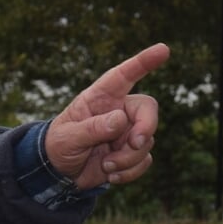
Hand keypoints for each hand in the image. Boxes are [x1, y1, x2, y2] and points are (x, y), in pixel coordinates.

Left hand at [43, 43, 166, 189]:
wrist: (59, 173)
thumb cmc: (59, 145)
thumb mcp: (68, 137)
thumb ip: (92, 128)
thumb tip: (120, 120)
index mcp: (101, 97)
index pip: (125, 75)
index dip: (144, 61)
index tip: (163, 50)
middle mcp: (119, 111)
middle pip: (148, 110)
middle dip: (145, 128)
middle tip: (133, 143)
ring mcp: (127, 132)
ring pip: (146, 141)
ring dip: (128, 158)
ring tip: (105, 165)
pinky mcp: (132, 153)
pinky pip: (145, 161)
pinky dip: (130, 172)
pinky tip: (110, 174)